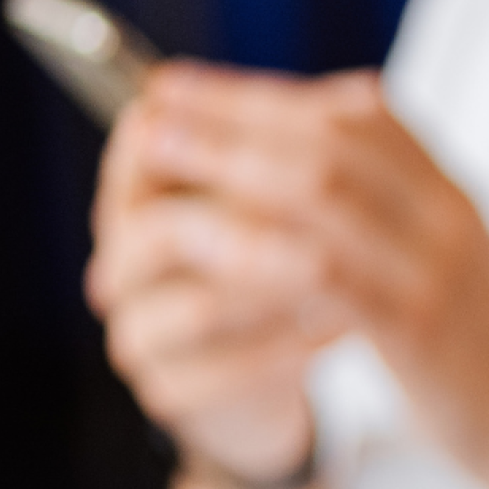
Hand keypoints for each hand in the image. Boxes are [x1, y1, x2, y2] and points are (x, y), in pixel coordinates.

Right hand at [87, 70, 345, 484]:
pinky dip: (291, 348)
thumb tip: (365, 95)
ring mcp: (142, 334)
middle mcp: (123, 263)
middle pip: (161, 227)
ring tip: (347, 272)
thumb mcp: (279, 205)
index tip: (290, 134)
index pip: (146, 149)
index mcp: (139, 198)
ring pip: (199, 306)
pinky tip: (342, 327)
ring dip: (279, 287)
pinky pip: (228, 372)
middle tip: (326, 214)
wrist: (267, 377)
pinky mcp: (173, 393)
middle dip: (247, 219)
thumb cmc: (272, 274)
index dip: (215, 137)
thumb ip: (301, 150)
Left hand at [91, 63, 488, 488]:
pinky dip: (258, 248)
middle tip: (155, 103)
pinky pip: (325, 272)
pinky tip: (200, 246)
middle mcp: (449, 218)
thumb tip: (345, 173)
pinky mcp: (420, 330)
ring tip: (155, 153)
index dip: (272, 92)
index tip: (200, 87)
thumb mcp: (461, 272)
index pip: (364, 116)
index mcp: (456, 200)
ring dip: (228, 162)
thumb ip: (408, 217)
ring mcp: (437, 269)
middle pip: (332, 137)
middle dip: (234, 113)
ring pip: (324, 188)